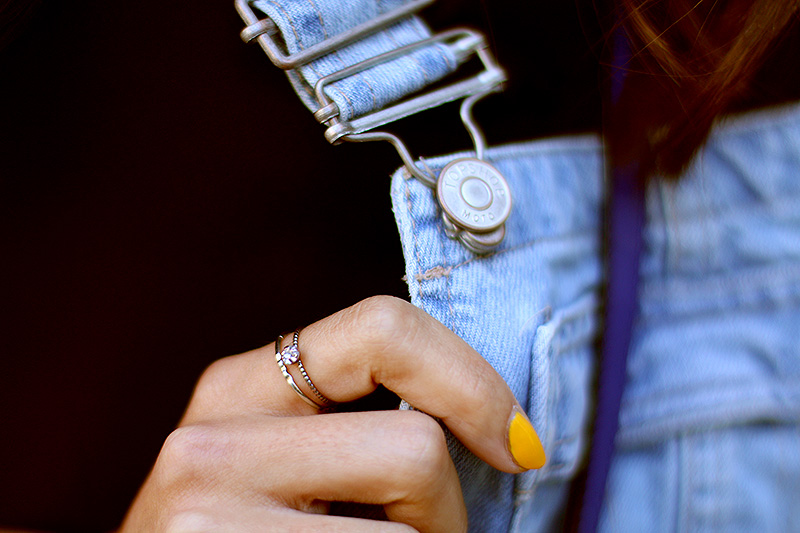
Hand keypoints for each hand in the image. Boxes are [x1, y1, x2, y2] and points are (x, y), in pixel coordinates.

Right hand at [120, 296, 544, 531]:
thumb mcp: (291, 469)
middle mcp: (210, 441)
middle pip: (416, 449)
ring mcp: (208, 515)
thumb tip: (513, 434)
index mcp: (237, 389)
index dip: (472, 383)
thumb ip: (358, 430)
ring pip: (409, 531)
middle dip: (440, 513)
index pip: (383, 328)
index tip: (518, 443)